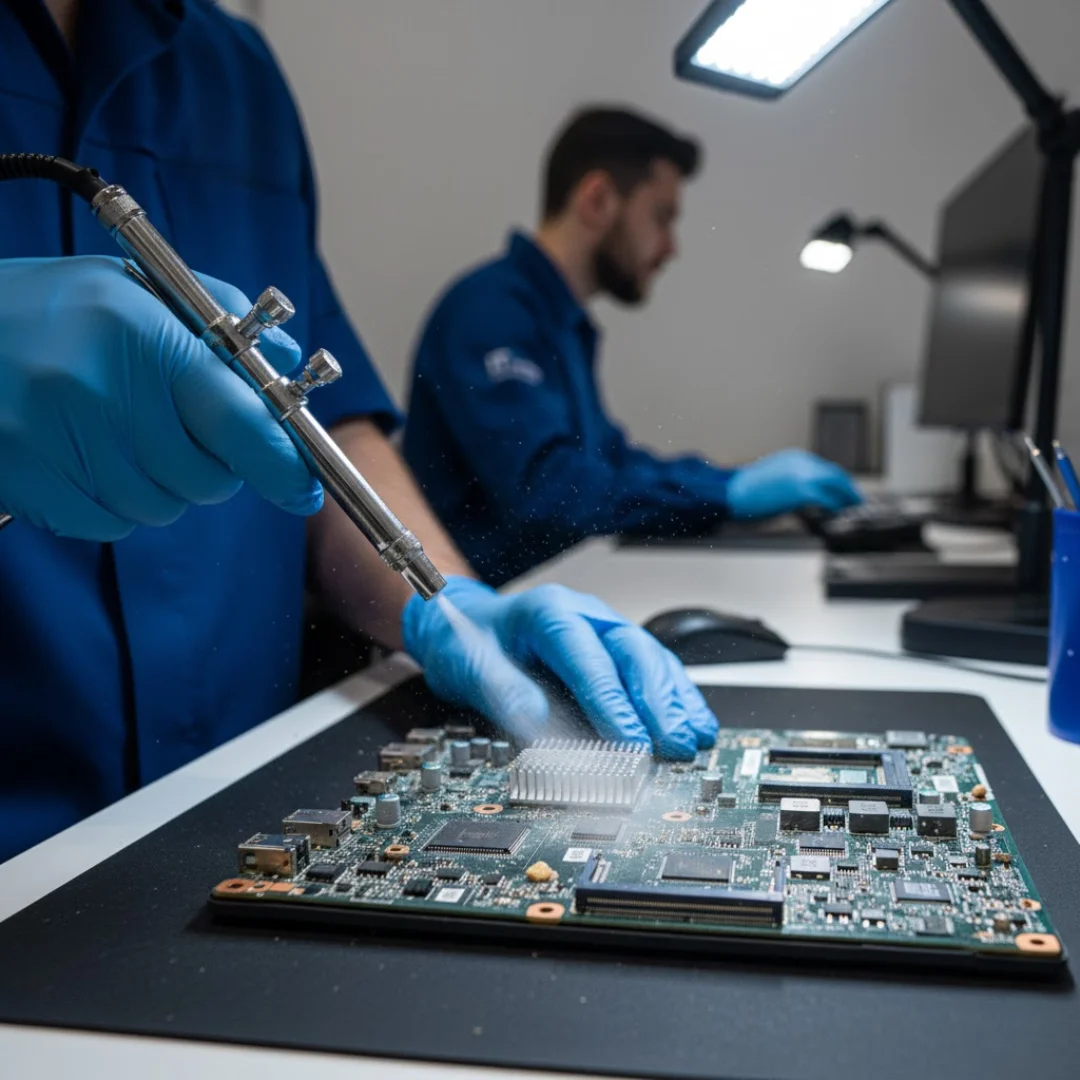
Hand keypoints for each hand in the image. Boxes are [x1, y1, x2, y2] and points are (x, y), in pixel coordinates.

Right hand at [0, 255, 321, 539]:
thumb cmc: (46, 306)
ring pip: (161, 506)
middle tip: (181, 433)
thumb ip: (217, 316)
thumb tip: (282, 354)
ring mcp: (58, 438)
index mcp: (142, 334)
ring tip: (120, 434)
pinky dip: (113, 503)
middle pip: (207, 479)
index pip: (242, 423)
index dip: (285, 467)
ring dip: (160, 485)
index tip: (305, 488)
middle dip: (211, 467)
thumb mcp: (133, 286)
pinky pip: (109, 523)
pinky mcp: (26, 479)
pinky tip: (86, 457)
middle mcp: (103, 388)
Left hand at [402, 578, 717, 759]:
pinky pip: (654, 670)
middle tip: (672, 743)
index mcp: (548, 613)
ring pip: (652, 659)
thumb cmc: (468, 641)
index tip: (631, 742)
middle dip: (656, 702)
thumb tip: (537, 720)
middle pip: (633, 652)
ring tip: (693, 737)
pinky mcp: (614, 651)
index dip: (613, 703)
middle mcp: (585, 615)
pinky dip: (677, 697)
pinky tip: (695, 721)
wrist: (465, 624)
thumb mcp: (469, 665)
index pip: (589, 658)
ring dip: (675, 701)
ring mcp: (604, 630)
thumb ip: (503, 691)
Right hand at [726, 448, 860, 518]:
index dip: (838, 480)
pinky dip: (836, 506)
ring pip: (836, 483)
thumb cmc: (744, 490)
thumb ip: (791, 482)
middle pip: (835, 473)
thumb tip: (805, 497)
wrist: (731, 492)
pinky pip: (828, 499)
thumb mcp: (772, 478)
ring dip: (847, 496)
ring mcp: (804, 475)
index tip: (844, 490)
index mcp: (794, 458)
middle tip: (857, 500)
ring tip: (853, 507)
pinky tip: (838, 513)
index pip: (825, 467)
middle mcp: (802, 462)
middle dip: (848, 487)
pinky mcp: (803, 491)